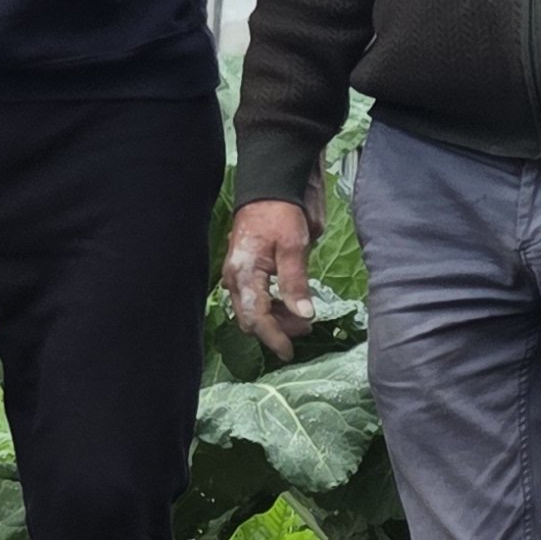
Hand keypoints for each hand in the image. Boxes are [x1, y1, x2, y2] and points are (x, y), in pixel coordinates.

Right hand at [223, 194, 315, 356]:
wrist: (269, 186)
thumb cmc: (282, 212)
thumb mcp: (294, 246)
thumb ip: (296, 283)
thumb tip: (304, 316)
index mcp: (245, 274)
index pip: (256, 318)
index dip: (273, 338)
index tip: (289, 352)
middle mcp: (235, 279)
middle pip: (250, 320)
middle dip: (276, 330)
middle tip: (305, 328)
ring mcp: (237, 275)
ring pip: (252, 311)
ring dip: (275, 320)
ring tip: (301, 318)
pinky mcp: (244, 271)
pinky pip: (253, 299)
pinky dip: (272, 307)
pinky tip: (290, 304)